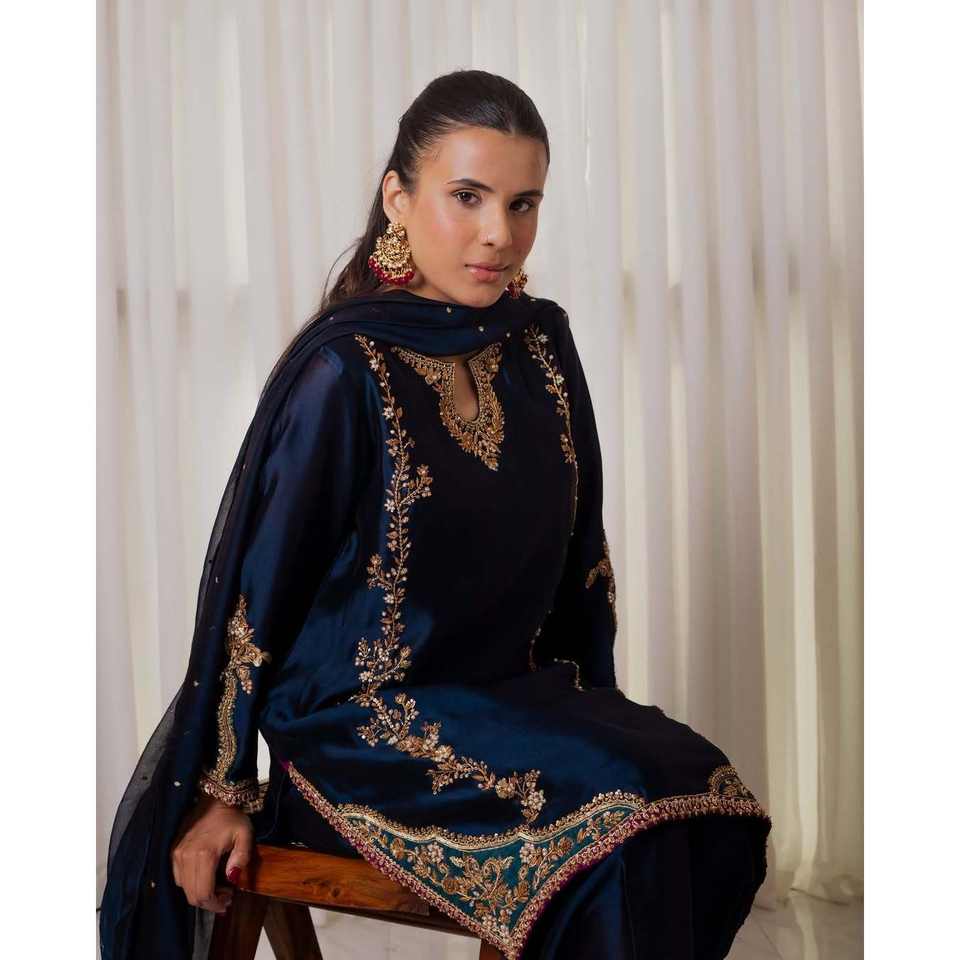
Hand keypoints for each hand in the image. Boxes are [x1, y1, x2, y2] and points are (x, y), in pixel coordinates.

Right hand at [171, 794, 253, 914]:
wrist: (213, 798)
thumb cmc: (232, 817)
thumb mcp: (245, 835)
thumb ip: (241, 858)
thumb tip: (232, 880)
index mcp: (204, 854)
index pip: (203, 893)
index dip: (215, 904)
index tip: (228, 902)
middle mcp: (185, 856)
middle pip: (191, 895)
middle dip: (209, 902)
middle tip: (225, 897)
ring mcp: (176, 854)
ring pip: (183, 888)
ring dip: (199, 893)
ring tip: (217, 887)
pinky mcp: (173, 851)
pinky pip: (177, 877)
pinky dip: (190, 883)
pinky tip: (204, 876)